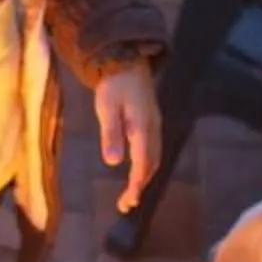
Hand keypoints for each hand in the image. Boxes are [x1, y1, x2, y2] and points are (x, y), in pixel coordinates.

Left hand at [95, 62, 160, 212]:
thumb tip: (113, 163)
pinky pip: (152, 149)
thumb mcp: (107, 108)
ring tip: (131, 192)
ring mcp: (154, 124)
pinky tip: (136, 168)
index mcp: (143, 128)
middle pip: (151, 165)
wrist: (126, 58)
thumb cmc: (113, 83)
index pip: (142, 165)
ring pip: (154, 158)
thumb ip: (111, 134)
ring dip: (144, 176)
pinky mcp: (151, 120)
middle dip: (141, 186)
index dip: (136, 186)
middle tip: (126, 204)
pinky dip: (146, 164)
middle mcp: (153, 129)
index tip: (127, 203)